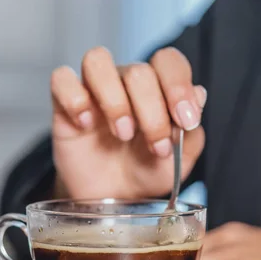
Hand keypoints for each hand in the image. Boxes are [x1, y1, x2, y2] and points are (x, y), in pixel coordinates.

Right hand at [50, 46, 206, 198]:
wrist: (112, 198)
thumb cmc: (146, 172)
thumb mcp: (178, 162)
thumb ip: (191, 132)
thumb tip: (199, 95)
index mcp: (159, 88)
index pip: (169, 61)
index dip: (179, 85)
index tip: (185, 120)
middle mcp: (126, 82)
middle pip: (138, 70)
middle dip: (152, 112)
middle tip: (156, 146)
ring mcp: (94, 89)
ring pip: (97, 61)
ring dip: (115, 100)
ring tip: (122, 134)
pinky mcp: (65, 104)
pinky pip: (62, 79)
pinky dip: (75, 99)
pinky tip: (86, 126)